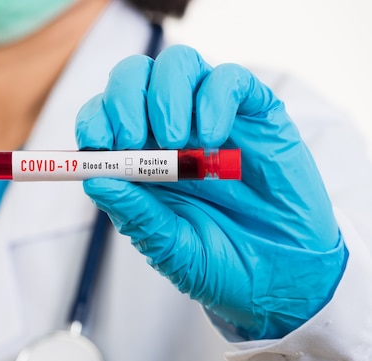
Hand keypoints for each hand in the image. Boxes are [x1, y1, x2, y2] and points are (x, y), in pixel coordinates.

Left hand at [75, 45, 347, 339]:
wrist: (282, 278)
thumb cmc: (220, 262)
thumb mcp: (169, 247)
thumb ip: (135, 214)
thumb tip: (94, 181)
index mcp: (139, 161)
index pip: (103, 117)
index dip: (94, 120)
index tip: (96, 144)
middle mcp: (170, 132)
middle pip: (133, 77)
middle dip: (124, 100)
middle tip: (133, 141)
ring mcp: (212, 118)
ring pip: (177, 65)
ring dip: (165, 95)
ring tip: (178, 143)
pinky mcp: (255, 114)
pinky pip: (229, 80)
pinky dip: (214, 99)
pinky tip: (212, 138)